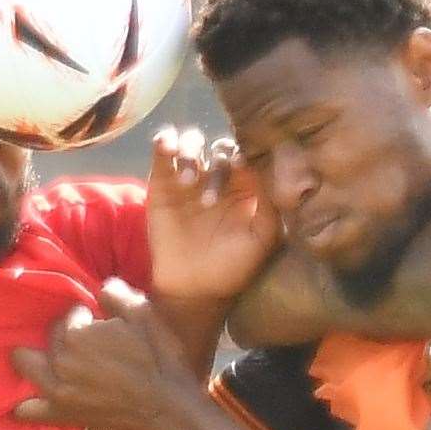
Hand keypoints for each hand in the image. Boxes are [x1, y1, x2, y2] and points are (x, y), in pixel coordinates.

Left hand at [11, 280, 202, 429]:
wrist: (169, 409)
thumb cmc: (159, 359)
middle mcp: (60, 361)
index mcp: (78, 334)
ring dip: (35, 358)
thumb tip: (100, 288)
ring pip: (26, 364)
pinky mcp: (60, 415)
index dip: (88, 316)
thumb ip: (116, 293)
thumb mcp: (144, 314)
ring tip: (53, 359)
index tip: (103, 324)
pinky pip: (26, 411)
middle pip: (50, 335)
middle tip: (87, 343)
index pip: (71, 314)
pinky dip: (26, 404)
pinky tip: (32, 398)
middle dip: (64, 334)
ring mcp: (56, 390)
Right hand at [147, 126, 280, 300]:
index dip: (244, 157)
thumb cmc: (232, 267)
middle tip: (209, 202)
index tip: (241, 170)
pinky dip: (165, 141)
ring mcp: (188, 178)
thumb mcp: (262, 239)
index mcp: (244, 186)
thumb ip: (268, 205)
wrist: (194, 289)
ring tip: (187, 182)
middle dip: (216, 167)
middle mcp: (217, 177)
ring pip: (191, 141)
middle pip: (218, 147)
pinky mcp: (161, 182)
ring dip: (190, 151)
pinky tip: (167, 148)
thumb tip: (260, 169)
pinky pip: (162, 151)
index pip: (246, 155)